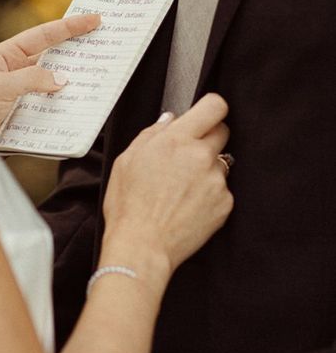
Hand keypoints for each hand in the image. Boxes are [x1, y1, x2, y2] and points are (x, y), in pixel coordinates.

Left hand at [0, 14, 99, 137]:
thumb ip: (30, 80)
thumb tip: (62, 80)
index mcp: (7, 56)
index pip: (43, 35)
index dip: (69, 26)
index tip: (94, 19)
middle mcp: (17, 71)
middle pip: (53, 57)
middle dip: (77, 52)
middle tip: (105, 44)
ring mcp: (23, 93)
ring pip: (55, 83)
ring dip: (73, 84)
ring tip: (97, 80)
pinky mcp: (25, 114)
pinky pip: (50, 107)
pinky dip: (64, 108)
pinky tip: (78, 110)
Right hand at [102, 94, 232, 292]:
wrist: (142, 245)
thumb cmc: (129, 205)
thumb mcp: (127, 160)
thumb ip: (152, 134)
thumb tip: (170, 120)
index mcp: (176, 140)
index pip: (214, 107)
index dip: (211, 108)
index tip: (206, 115)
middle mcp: (201, 156)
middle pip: (222, 131)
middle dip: (208, 138)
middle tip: (188, 155)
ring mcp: (216, 180)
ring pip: (221, 163)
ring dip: (207, 168)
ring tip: (182, 188)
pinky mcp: (224, 204)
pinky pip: (222, 189)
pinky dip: (209, 194)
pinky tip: (188, 205)